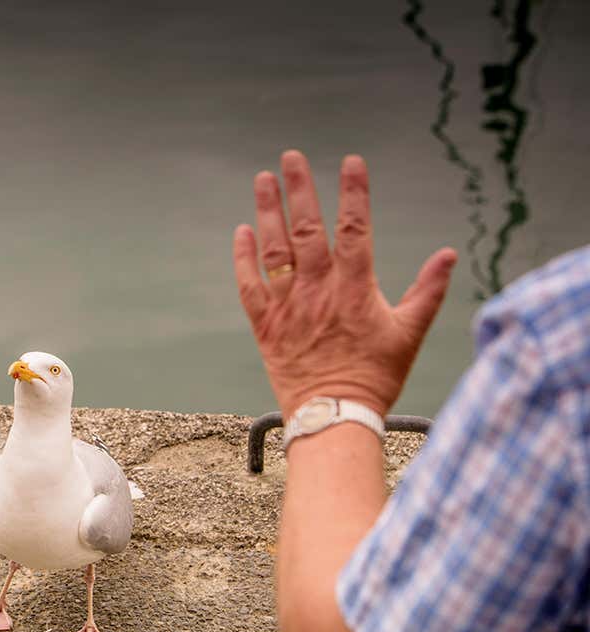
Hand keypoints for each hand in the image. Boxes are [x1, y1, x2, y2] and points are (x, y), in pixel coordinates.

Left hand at [232, 151, 457, 417]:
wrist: (334, 414)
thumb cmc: (376, 376)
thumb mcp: (411, 332)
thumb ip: (428, 290)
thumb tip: (449, 254)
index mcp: (356, 287)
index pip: (356, 227)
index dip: (354, 191)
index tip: (350, 161)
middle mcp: (318, 290)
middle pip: (307, 228)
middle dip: (299, 189)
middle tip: (290, 157)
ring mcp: (288, 305)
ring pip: (274, 249)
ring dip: (267, 211)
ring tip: (263, 180)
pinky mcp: (265, 324)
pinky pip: (249, 284)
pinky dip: (244, 257)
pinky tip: (242, 232)